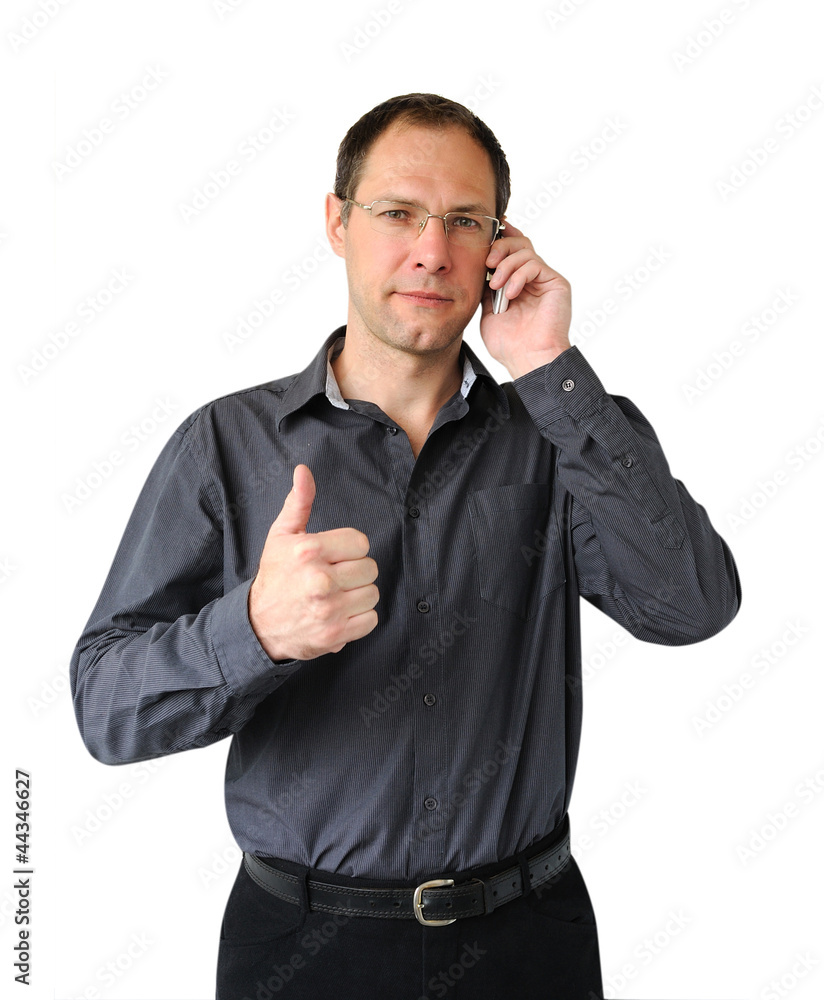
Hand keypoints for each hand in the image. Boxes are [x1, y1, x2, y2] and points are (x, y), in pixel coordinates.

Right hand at [248, 465, 378, 660]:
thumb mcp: (281, 535)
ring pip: (373, 593)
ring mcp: (328, 610)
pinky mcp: (335, 634)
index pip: (361, 543)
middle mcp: (319, 580)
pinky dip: (359, 618)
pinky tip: (340, 613)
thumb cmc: (276, 575)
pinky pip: (371, 619)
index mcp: (309, 551)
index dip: (350, 549)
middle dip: (355, 572)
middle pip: (370, 568)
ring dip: (358, 595)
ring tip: (337, 595)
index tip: (335, 556)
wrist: (259, 625)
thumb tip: (304, 471)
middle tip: (335, 577)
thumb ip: (299, 502)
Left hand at [479, 222, 571, 378]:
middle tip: (487, 263)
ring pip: (525, 250)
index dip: (498, 240)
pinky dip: (519, 275)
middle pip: (518, 243)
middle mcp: (532, 279)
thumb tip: (479, 268)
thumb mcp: (488, 313)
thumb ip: (485, 290)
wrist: (528, 359)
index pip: (510, 252)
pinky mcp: (556, 283)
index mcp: (516, 284)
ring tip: (496, 286)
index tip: (482, 239)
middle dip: (499, 247)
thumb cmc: (509, 344)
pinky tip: (511, 294)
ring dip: (506, 264)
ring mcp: (544, 280)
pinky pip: (535, 264)